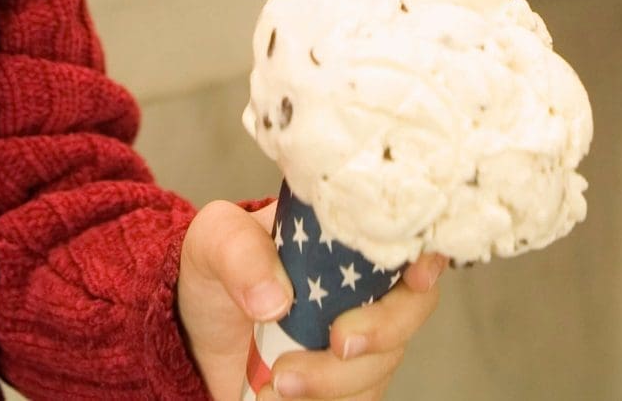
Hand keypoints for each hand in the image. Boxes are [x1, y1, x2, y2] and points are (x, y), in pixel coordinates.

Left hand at [177, 199, 447, 399]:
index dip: (427, 255)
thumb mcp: (213, 242)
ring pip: (384, 363)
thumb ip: (239, 252)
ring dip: (337, 379)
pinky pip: (361, 399)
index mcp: (342, 237)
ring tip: (277, 379)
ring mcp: (360, 339)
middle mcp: (364, 287)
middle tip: (337, 343)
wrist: (194, 337)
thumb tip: (277, 298)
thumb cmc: (213, 273)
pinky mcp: (346, 385)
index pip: (406, 237)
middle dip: (383, 330)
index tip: (417, 276)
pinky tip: (277, 397)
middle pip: (412, 308)